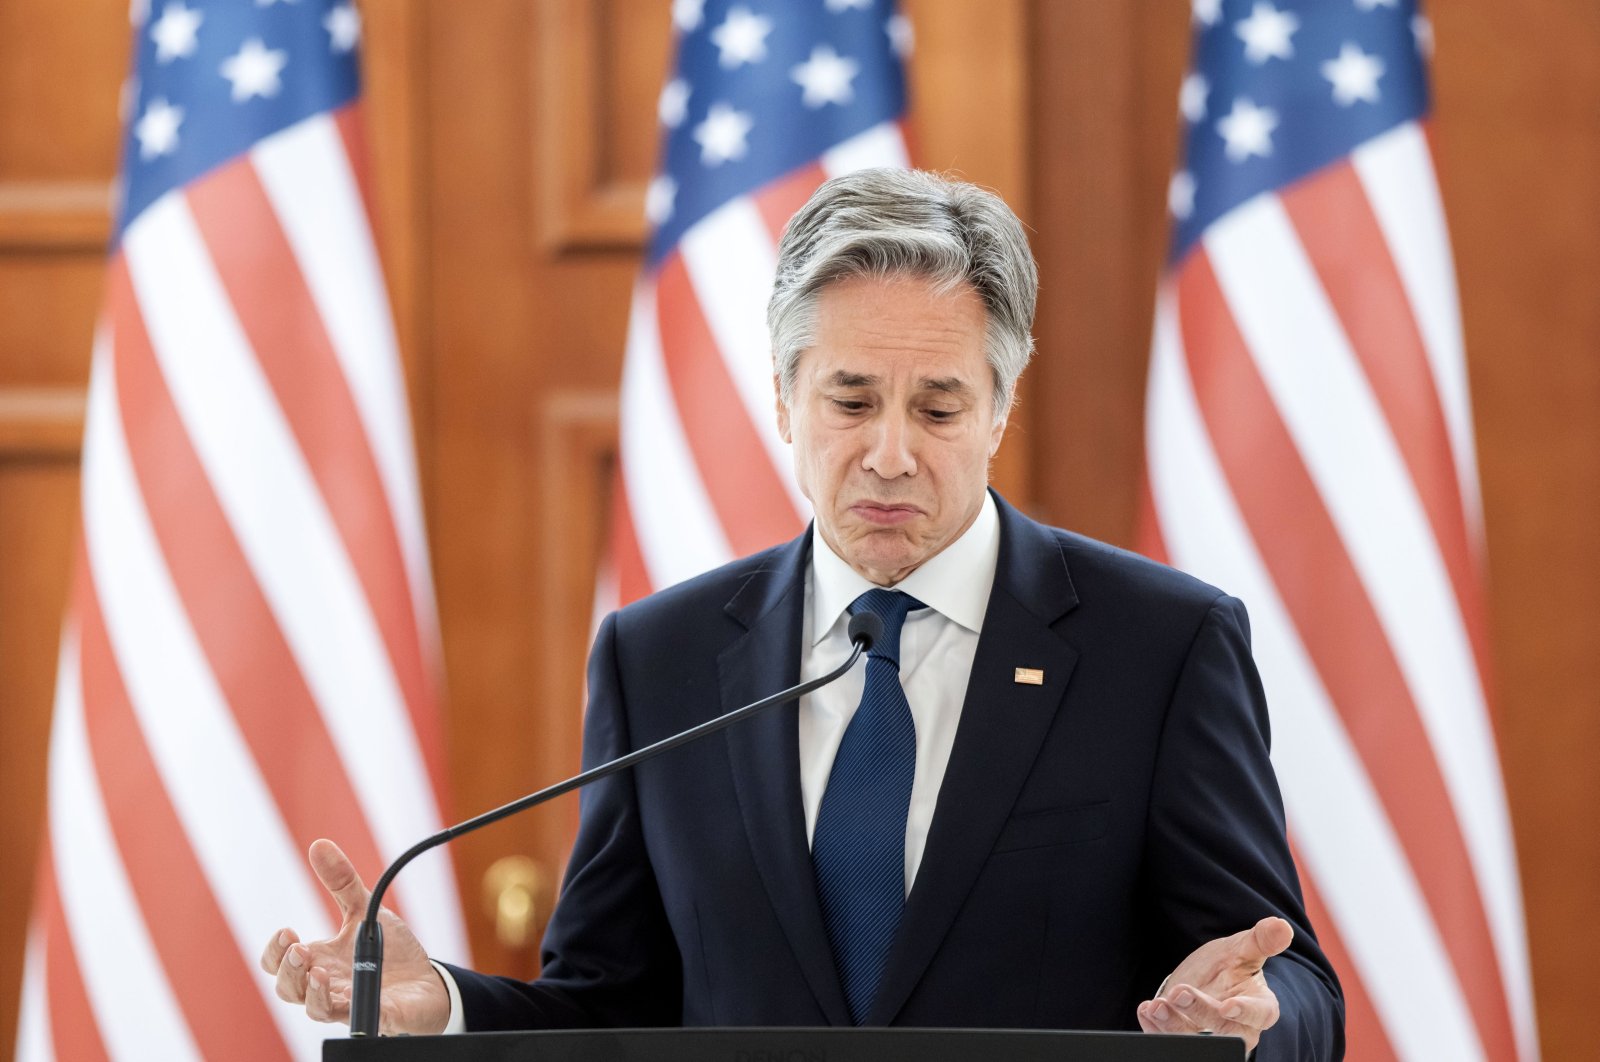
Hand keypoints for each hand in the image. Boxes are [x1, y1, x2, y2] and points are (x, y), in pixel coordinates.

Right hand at [259, 839, 450, 1035]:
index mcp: (319, 960)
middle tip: (300, 950)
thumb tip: (319, 844)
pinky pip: (356, 1019)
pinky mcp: (375, 1016)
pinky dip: (350, 1008)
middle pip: (288, 989)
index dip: (274, 951)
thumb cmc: (389, 951)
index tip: (288, 931)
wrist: (426, 981)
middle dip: (288, 970)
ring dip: (312, 993)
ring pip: (314, 1010)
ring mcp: (349, 1004)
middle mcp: (327, 986)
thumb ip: (341, 882)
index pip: (278, 964)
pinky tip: (353, 993)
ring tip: (320, 971)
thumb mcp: (364, 911)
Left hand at [1137, 916, 1292, 1051]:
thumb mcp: (1243, 948)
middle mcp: (1238, 1029)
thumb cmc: (1230, 965)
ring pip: (1195, 1040)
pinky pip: (1170, 1041)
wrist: (1204, 978)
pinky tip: (1147, 1010)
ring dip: (1173, 1026)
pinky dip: (1155, 1028)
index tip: (1227, 1006)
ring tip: (1156, 1006)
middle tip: (1179, 993)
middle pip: (1224, 1031)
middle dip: (1201, 1013)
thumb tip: (1281, 926)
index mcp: (1260, 1006)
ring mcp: (1210, 1036)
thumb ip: (1261, 940)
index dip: (1244, 1012)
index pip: (1259, 1014)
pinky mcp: (1185, 1038)